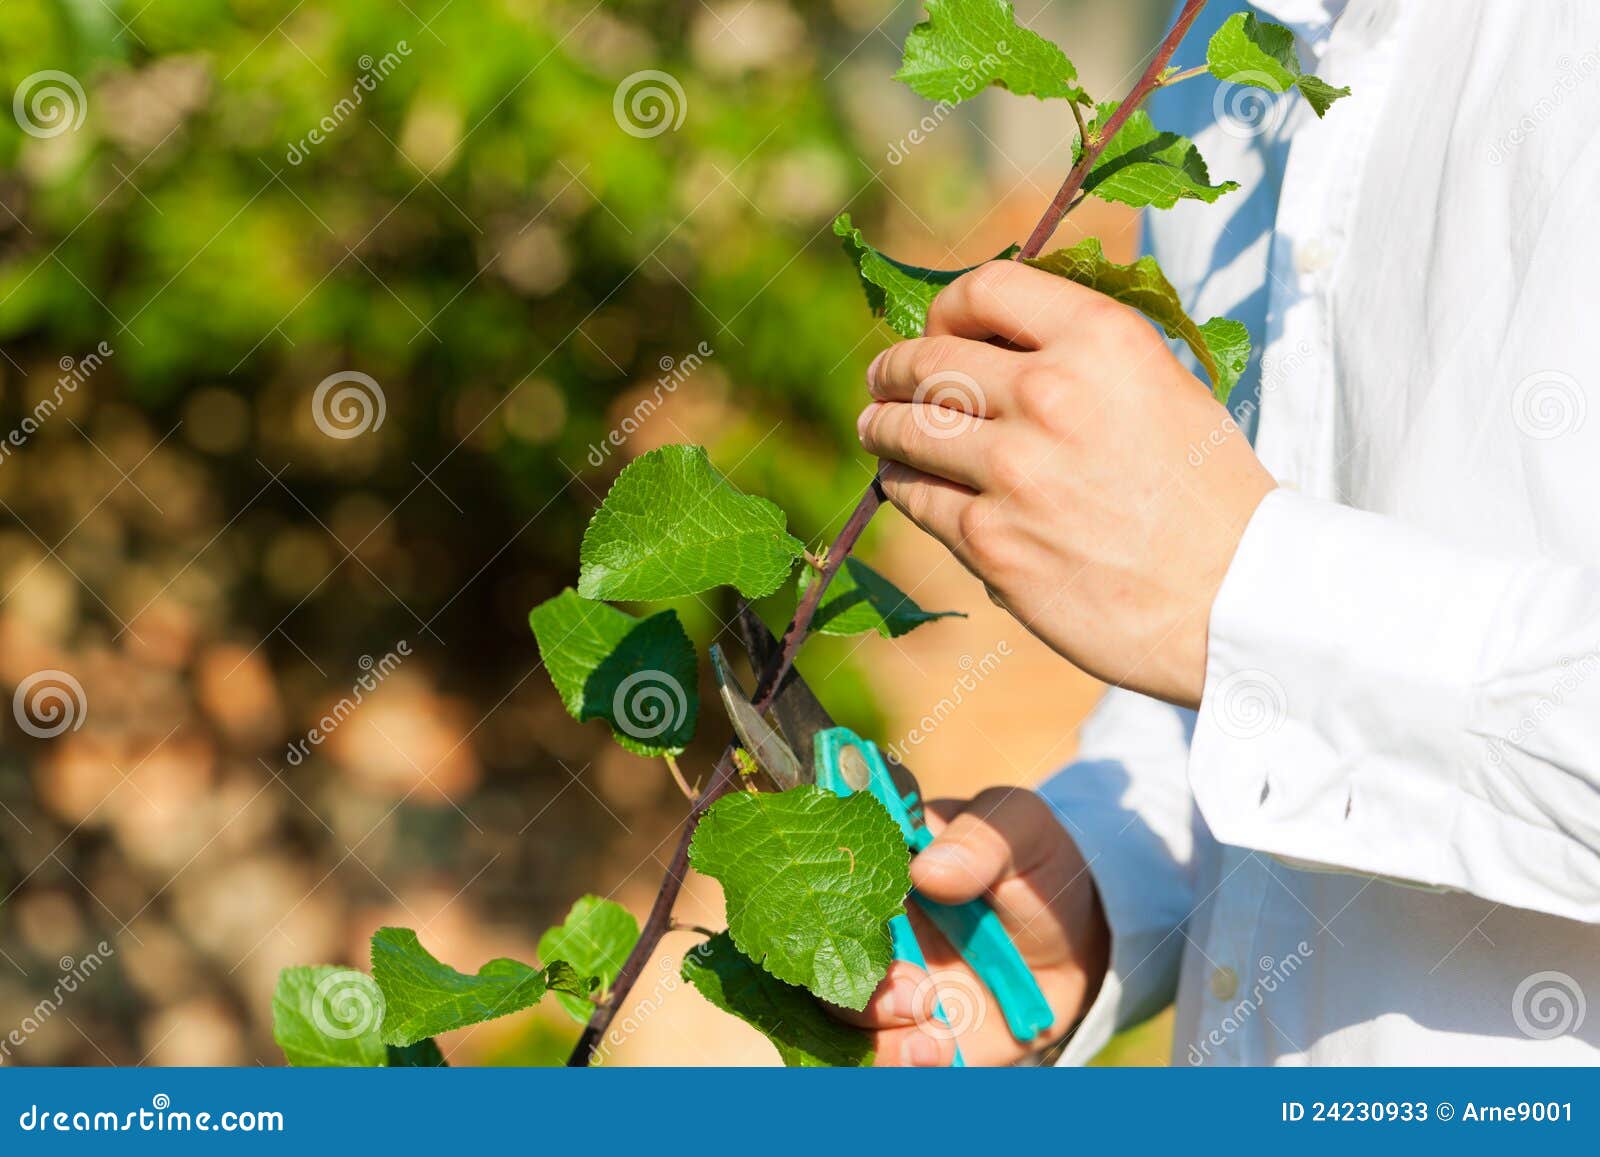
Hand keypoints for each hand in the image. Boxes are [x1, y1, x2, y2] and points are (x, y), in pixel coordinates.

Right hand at [829, 787, 1107, 1065]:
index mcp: (875, 859)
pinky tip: (939, 1057)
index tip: (869, 923)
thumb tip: (927, 872)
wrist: (1073, 939)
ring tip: (938, 1042)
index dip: (821, 899)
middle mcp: (861, 922)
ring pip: (833, 1017)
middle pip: (813, 956)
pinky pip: (872, 1059)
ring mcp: (876, 980)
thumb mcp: (1022, 831)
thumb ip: (982, 841)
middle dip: (858, 989)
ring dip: (873, 1038)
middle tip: (919, 997)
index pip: (817, 871)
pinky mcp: (900, 1030)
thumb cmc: (1034, 866)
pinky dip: (895, 1065)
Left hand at [857, 260, 1274, 706]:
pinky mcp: (991, 542)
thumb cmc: (1209, 494)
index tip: (940, 330)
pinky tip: (908, 485)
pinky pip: (918, 499)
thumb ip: (1084, 356)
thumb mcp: (1163, 386)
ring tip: (878, 428)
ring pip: (907, 430)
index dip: (947, 309)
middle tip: (883, 381)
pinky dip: (906, 488)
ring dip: (884, 427)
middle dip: (894, 369)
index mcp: (1099, 340)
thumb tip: (1003, 340)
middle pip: (927, 361)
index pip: (984, 289)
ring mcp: (1013, 471)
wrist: (1238, 597)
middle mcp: (1048, 394)